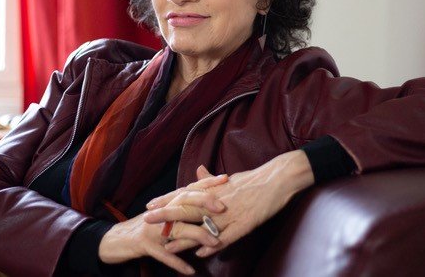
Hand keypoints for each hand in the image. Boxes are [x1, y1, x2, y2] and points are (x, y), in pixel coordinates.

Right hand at [98, 175, 227, 274]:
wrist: (120, 238)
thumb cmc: (148, 225)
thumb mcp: (167, 212)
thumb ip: (185, 204)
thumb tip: (210, 196)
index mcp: (169, 202)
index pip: (190, 188)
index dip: (207, 183)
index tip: (225, 178)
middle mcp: (162, 211)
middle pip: (184, 202)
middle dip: (203, 203)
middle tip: (222, 207)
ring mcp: (154, 229)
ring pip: (178, 230)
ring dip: (197, 236)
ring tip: (215, 242)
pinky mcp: (147, 246)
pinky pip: (164, 255)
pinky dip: (177, 262)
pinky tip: (191, 271)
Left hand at [145, 150, 313, 256]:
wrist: (277, 179)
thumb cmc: (254, 178)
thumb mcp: (229, 178)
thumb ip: (211, 178)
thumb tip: (199, 170)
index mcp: (212, 189)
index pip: (184, 194)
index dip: (166, 200)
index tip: (149, 204)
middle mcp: (217, 200)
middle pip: (187, 208)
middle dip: (165, 215)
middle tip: (147, 220)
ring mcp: (229, 213)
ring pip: (202, 227)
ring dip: (184, 237)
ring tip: (167, 246)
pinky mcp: (243, 224)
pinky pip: (225, 237)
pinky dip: (212, 246)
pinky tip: (201, 254)